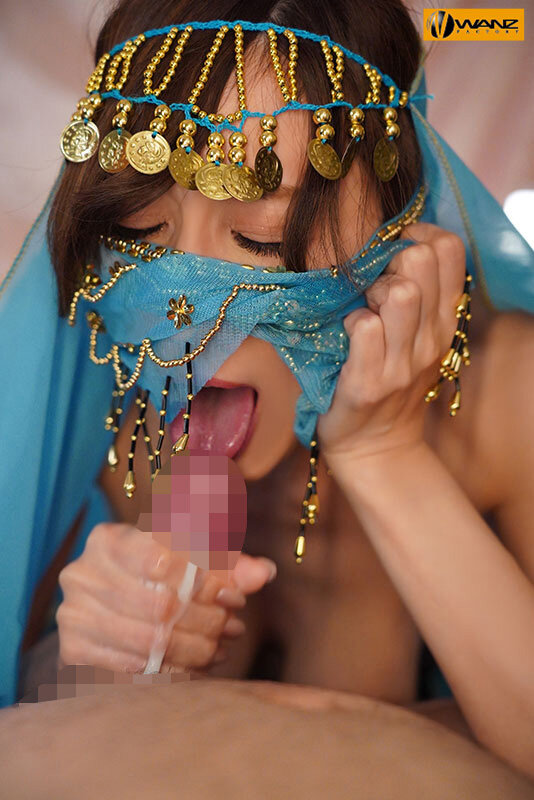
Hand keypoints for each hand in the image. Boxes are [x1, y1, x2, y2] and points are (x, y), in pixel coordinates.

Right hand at [57, 522, 275, 672]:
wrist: (112, 602)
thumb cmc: (160, 574)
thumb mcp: (194, 558)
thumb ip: (230, 563)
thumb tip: (265, 572)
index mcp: (110, 539)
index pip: (165, 561)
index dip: (207, 582)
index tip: (234, 597)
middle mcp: (83, 572)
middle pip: (160, 605)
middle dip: (207, 620)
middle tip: (234, 627)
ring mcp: (74, 613)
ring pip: (151, 640)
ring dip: (196, 648)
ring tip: (221, 647)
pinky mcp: (73, 649)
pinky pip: (135, 666)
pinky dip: (173, 669)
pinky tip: (196, 665)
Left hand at [317, 223, 465, 466]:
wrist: (374, 447)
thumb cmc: (387, 381)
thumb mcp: (415, 339)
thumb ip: (414, 296)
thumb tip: (389, 245)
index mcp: (444, 321)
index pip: (449, 248)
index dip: (417, 234)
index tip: (392, 249)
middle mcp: (432, 338)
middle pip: (421, 261)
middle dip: (389, 262)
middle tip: (372, 287)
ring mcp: (404, 362)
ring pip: (400, 293)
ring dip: (371, 292)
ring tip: (361, 311)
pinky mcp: (371, 382)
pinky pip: (365, 327)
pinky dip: (349, 324)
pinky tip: (345, 337)